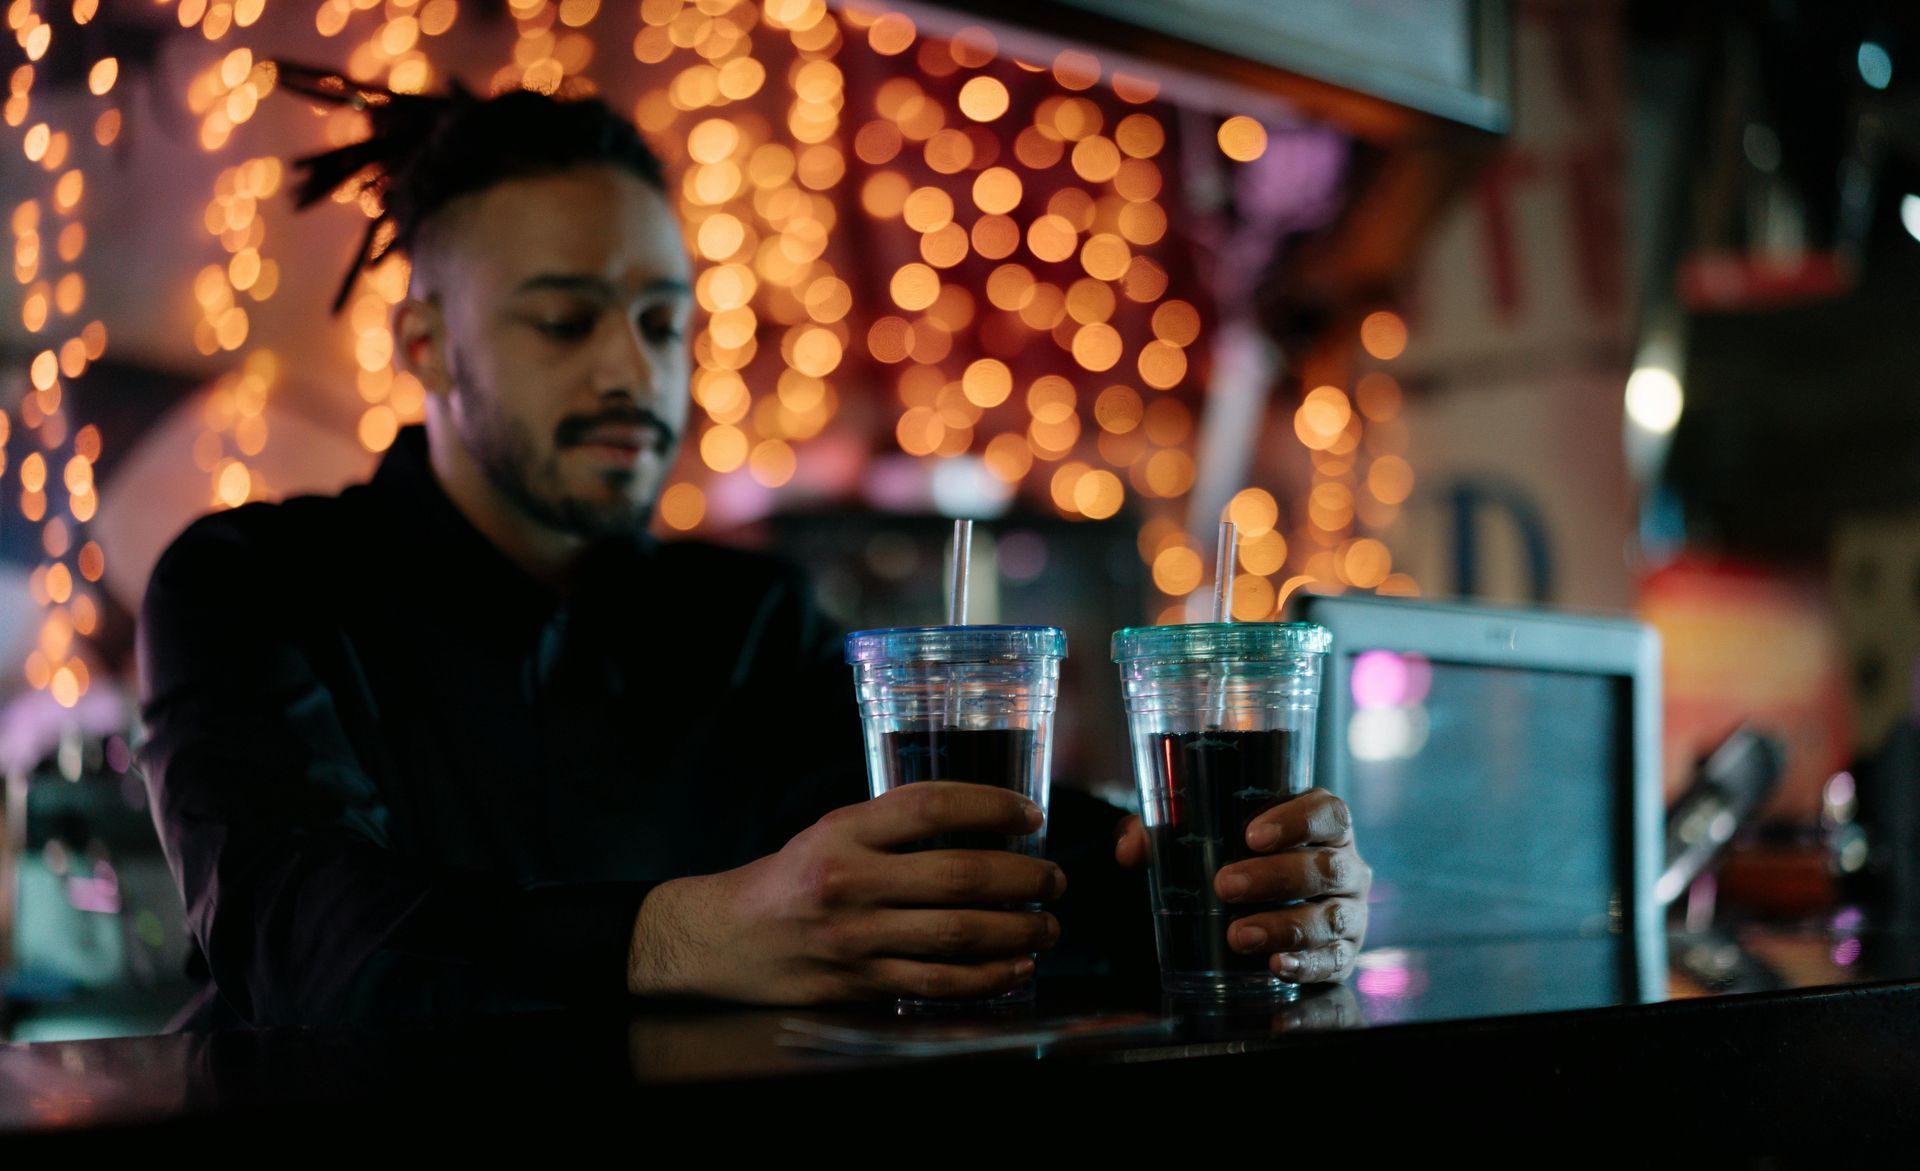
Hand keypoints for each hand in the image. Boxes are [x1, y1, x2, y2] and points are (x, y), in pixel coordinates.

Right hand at [629, 782, 1064, 1003]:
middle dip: (1024, 878)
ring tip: (1048, 924)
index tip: (1029, 815)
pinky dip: (988, 976)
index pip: (931, 807)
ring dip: (1019, 930)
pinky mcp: (860, 986)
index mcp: (844, 833)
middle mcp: (850, 884)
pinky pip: (939, 984)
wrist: (723, 941)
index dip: (991, 806)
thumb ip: (894, 829)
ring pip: (959, 934)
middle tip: (1055, 879)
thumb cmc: (789, 881)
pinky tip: (1016, 965)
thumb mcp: (832, 833)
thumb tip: (982, 827)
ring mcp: (856, 940)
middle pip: (960, 876)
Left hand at [1116, 789, 1368, 983]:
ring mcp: (1349, 913)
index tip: (1252, 835)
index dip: (1298, 821)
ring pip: (1330, 918)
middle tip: (1224, 885)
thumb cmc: (1238, 859)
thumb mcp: (1202, 838)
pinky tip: (1275, 966)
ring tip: (1238, 935)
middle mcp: (1345, 866)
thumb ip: (1163, 834)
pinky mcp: (1343, 954)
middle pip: (1325, 868)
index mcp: (1323, 826)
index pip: (1328, 813)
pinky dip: (1305, 966)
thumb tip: (1128, 849)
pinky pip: (1334, 962)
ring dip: (1284, 927)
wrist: (1266, 910)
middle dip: (1275, 878)